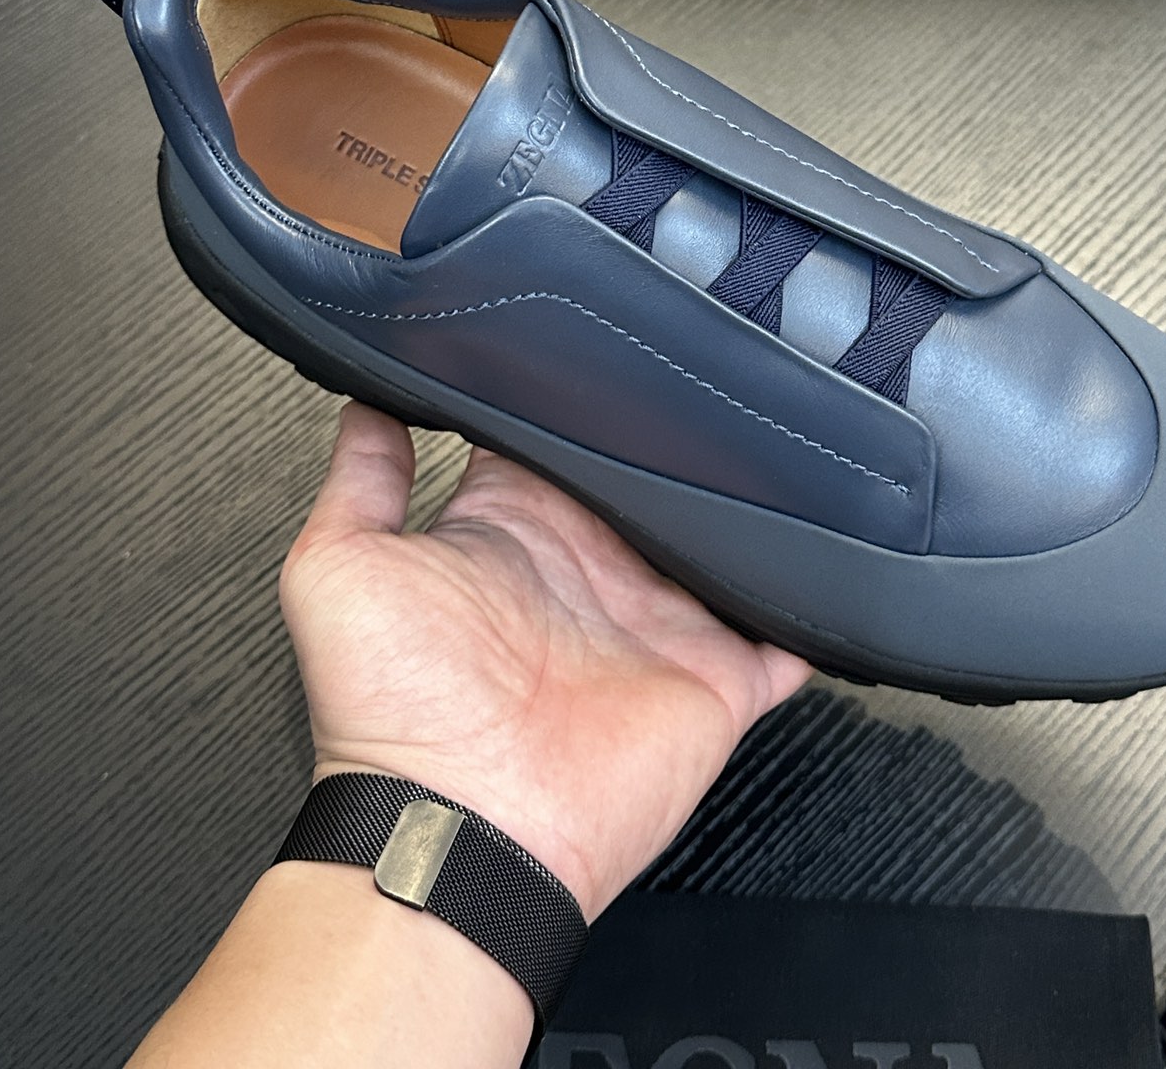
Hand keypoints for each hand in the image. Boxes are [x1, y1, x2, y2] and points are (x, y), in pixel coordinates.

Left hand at [280, 402, 809, 918]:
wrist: (460, 830)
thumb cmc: (391, 713)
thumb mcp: (338, 567)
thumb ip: (361, 478)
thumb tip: (367, 399)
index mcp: (513, 529)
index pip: (554, 438)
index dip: (575, 391)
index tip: (603, 334)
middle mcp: (589, 568)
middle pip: (649, 477)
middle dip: (678, 434)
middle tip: (709, 372)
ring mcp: (655, 622)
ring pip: (722, 542)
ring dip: (748, 506)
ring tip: (783, 443)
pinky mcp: (714, 678)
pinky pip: (782, 635)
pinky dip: (808, 607)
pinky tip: (827, 557)